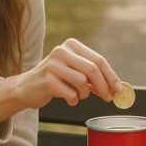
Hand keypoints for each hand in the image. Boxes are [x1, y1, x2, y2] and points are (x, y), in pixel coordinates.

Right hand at [0, 38, 120, 121]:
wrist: (27, 88)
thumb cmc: (56, 80)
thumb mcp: (75, 72)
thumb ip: (94, 77)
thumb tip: (117, 88)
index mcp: (72, 45)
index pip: (98, 60)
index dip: (111, 76)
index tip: (118, 89)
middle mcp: (62, 51)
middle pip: (93, 69)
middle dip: (104, 87)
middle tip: (108, 98)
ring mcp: (52, 64)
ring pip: (82, 82)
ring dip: (85, 94)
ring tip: (78, 95)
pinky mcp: (46, 79)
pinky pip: (70, 93)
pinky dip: (73, 100)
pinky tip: (68, 99)